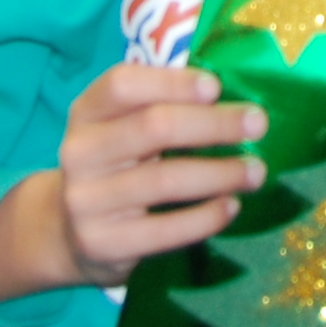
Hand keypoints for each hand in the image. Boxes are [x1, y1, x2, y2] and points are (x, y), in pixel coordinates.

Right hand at [0, 66, 266, 301]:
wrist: (67, 233)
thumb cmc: (114, 165)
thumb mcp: (120, 127)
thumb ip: (160, 104)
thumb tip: (232, 94)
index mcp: (86, 112)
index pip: (123, 84)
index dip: (173, 82)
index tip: (217, 87)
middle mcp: (79, 153)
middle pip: (153, 127)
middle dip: (214, 124)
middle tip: (258, 124)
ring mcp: (86, 201)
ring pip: (165, 179)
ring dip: (221, 173)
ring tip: (257, 172)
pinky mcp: (103, 244)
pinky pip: (166, 230)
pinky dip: (206, 217)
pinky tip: (231, 207)